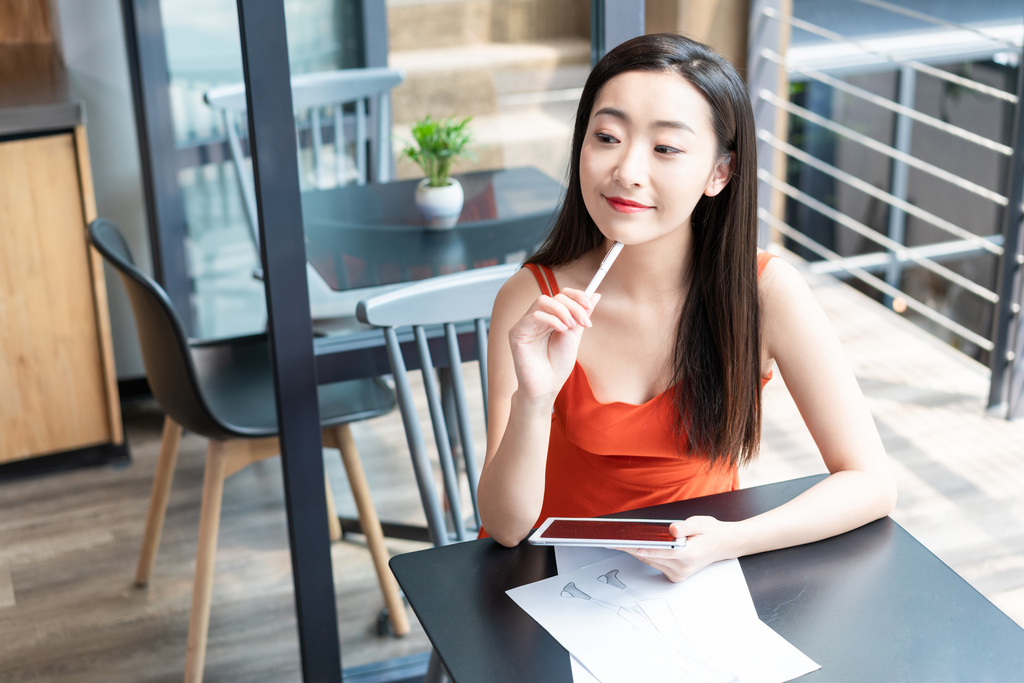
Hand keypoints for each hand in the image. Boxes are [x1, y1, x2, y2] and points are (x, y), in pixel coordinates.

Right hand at [507, 288, 598, 402]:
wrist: (546, 387)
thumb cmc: (557, 366)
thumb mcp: (574, 336)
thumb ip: (581, 315)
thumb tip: (595, 294)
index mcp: (550, 317)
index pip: (561, 295)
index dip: (576, 296)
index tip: (589, 305)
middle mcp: (536, 318)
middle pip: (554, 296)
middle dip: (574, 306)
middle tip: (584, 322)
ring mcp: (525, 324)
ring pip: (543, 301)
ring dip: (562, 310)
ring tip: (571, 327)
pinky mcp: (516, 333)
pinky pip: (534, 316)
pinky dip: (551, 319)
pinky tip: (561, 330)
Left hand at [620, 516, 735, 582]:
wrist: (723, 545)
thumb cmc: (711, 532)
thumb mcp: (700, 523)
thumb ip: (685, 526)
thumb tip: (672, 529)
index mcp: (690, 554)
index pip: (663, 552)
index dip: (645, 549)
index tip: (630, 545)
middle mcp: (683, 568)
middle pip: (652, 558)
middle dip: (634, 548)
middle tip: (617, 540)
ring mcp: (679, 574)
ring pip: (651, 562)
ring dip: (638, 552)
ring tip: (622, 542)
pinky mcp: (676, 576)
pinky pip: (656, 565)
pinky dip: (646, 556)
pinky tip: (637, 547)